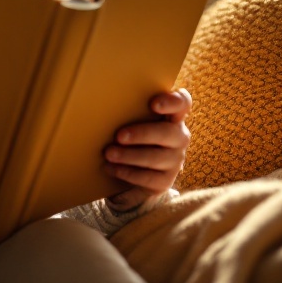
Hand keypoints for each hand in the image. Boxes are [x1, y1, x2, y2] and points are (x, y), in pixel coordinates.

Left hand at [104, 88, 190, 211]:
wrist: (137, 171)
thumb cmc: (133, 135)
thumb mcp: (133, 120)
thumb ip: (128, 111)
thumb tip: (99, 102)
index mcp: (172, 116)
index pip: (182, 103)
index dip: (172, 101)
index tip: (153, 104)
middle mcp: (178, 137)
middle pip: (168, 133)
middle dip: (142, 134)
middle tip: (119, 136)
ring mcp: (175, 159)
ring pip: (156, 157)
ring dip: (130, 155)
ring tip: (108, 153)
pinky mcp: (166, 180)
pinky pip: (148, 178)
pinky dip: (127, 172)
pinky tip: (110, 168)